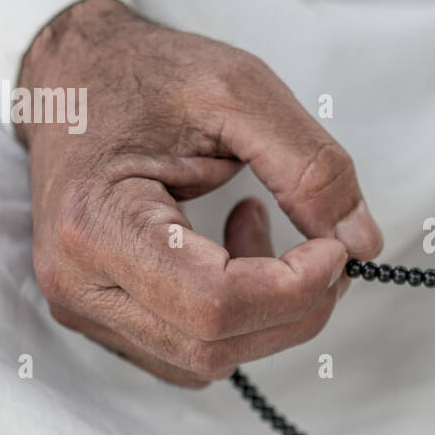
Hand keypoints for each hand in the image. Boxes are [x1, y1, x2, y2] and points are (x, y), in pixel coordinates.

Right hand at [19, 0, 382, 387]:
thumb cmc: (142, 75)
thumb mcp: (239, 91)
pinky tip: (230, 252)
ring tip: (257, 222)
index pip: (216, 304)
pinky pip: (190, 353)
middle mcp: (76, 282)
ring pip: (208, 359)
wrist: (73, 77)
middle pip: (215, 345)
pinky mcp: (103, 319)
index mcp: (94, 223)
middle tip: (326, 244)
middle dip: (294, 305)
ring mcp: (84, 308)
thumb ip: (310, 166)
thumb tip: (362, 243)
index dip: (296, 287)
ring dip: (265, 309)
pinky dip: (236, 317)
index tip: (335, 245)